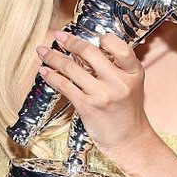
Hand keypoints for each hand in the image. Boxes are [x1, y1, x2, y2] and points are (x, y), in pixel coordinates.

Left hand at [37, 31, 150, 159]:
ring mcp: (102, 95)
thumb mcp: (131, 85)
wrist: (130, 140)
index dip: (105, 39)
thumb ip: (116, 68)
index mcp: (133, 73)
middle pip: (90, 53)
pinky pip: (64, 86)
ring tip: (43, 52)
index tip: (92, 36)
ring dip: (53, 57)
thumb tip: (86, 50)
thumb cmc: (127, 112)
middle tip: (58, 36)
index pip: (120, 47)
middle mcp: (119, 82)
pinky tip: (45, 71)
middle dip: (70, 42)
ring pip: (71, 68)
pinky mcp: (87, 107)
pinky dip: (52, 76)